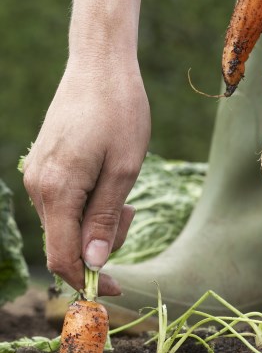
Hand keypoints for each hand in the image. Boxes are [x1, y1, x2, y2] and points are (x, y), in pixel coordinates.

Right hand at [23, 57, 150, 295]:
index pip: (63, 257)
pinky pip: (64, 200)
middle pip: (66, 241)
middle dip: (102, 240)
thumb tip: (94, 264)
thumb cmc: (119, 112)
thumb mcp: (123, 169)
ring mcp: (38, 173)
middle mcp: (38, 186)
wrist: (100, 65)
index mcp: (57, 191)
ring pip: (66, 221)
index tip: (117, 288)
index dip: (89, 280)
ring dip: (97, 219)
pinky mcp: (45, 163)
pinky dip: (88, 202)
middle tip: (131, 209)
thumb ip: (104, 219)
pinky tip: (107, 179)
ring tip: (123, 188)